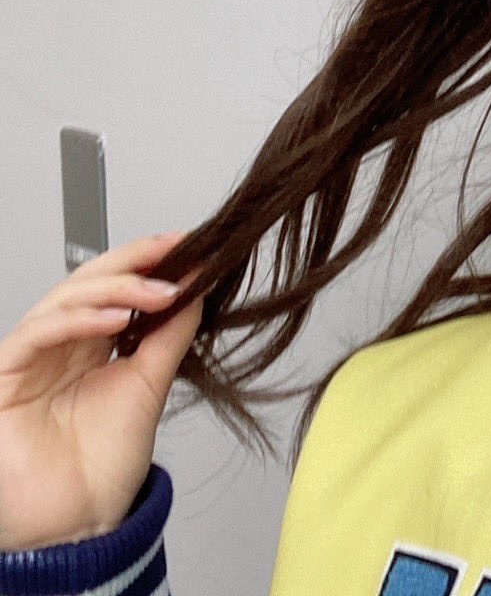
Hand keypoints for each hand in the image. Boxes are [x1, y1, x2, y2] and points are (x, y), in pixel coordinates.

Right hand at [0, 232, 203, 549]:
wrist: (78, 523)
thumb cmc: (102, 464)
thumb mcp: (150, 385)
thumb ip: (170, 335)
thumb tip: (197, 287)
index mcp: (92, 343)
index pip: (116, 285)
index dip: (148, 259)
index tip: (189, 242)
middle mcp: (61, 344)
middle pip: (90, 281)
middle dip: (135, 260)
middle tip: (177, 250)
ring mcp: (32, 358)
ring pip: (65, 297)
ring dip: (117, 287)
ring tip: (161, 291)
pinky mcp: (5, 376)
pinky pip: (37, 332)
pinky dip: (79, 319)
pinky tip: (118, 318)